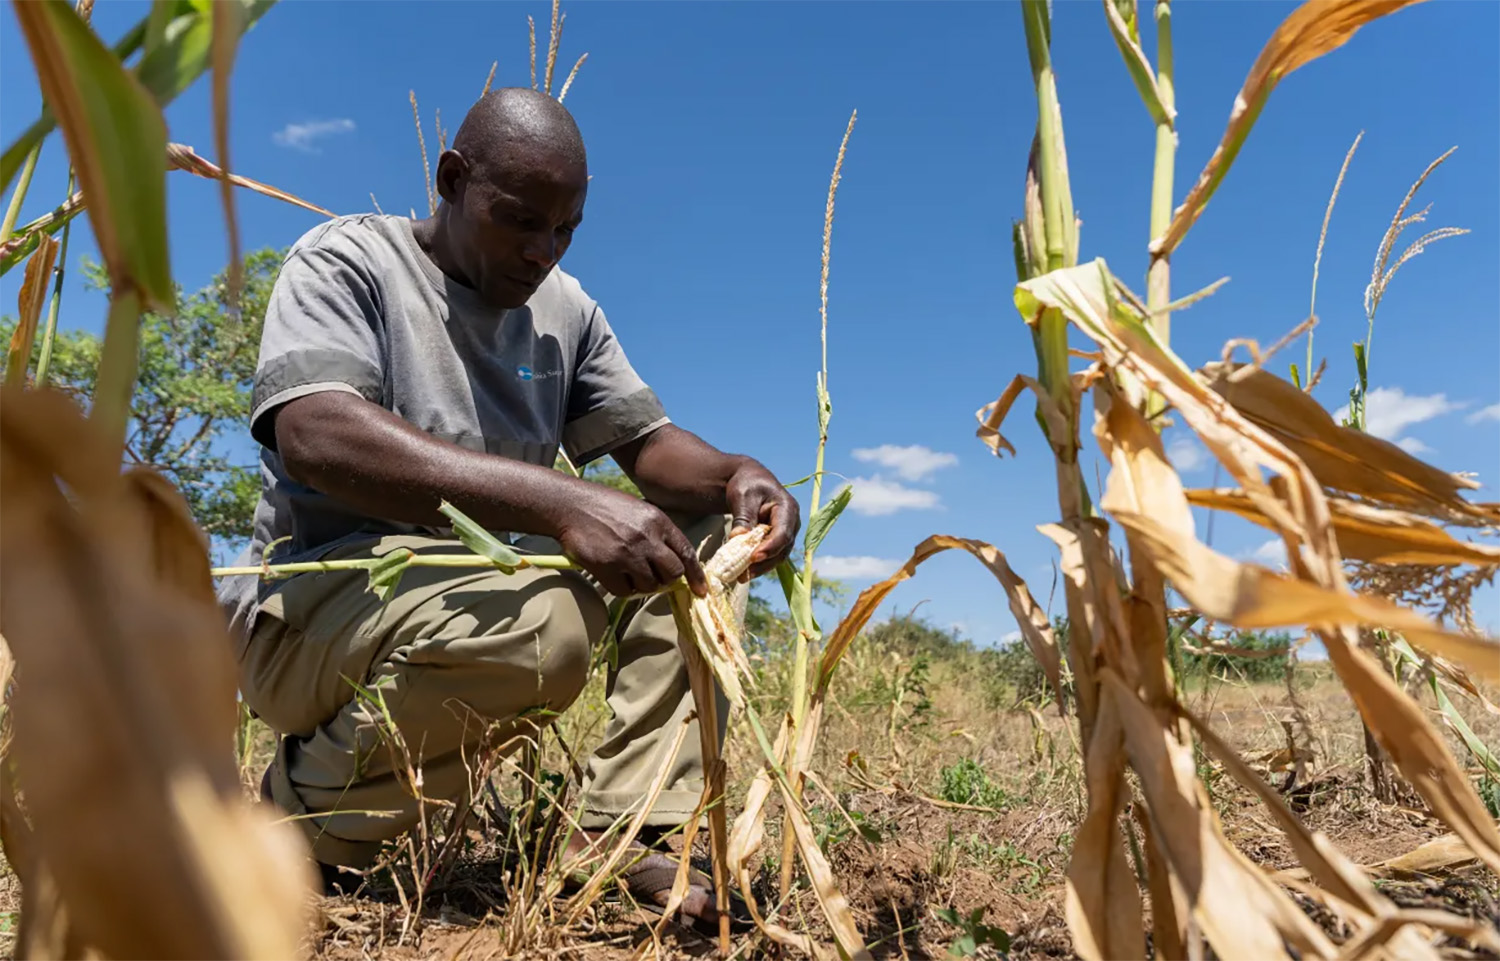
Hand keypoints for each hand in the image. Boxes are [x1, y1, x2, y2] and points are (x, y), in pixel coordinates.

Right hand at [555, 484, 707, 597]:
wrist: (572, 506)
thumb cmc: (607, 508)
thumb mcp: (641, 512)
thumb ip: (658, 535)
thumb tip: (673, 565)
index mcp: (659, 521)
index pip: (686, 553)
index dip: (696, 576)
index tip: (701, 591)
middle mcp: (647, 538)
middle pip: (672, 573)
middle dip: (666, 579)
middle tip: (652, 576)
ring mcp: (627, 553)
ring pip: (650, 585)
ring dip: (642, 584)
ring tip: (628, 571)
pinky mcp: (608, 567)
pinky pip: (625, 591)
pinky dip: (623, 588)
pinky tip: (615, 575)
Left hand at [725, 461, 800, 578]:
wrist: (749, 481)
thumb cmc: (747, 485)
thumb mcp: (743, 497)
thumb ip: (743, 518)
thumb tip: (738, 539)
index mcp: (788, 508)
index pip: (783, 533)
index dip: (770, 547)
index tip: (754, 557)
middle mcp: (791, 523)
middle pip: (782, 549)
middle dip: (764, 563)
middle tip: (744, 574)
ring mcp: (786, 533)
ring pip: (777, 556)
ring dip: (761, 568)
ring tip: (742, 577)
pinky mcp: (777, 541)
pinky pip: (771, 556)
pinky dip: (758, 565)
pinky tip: (744, 572)